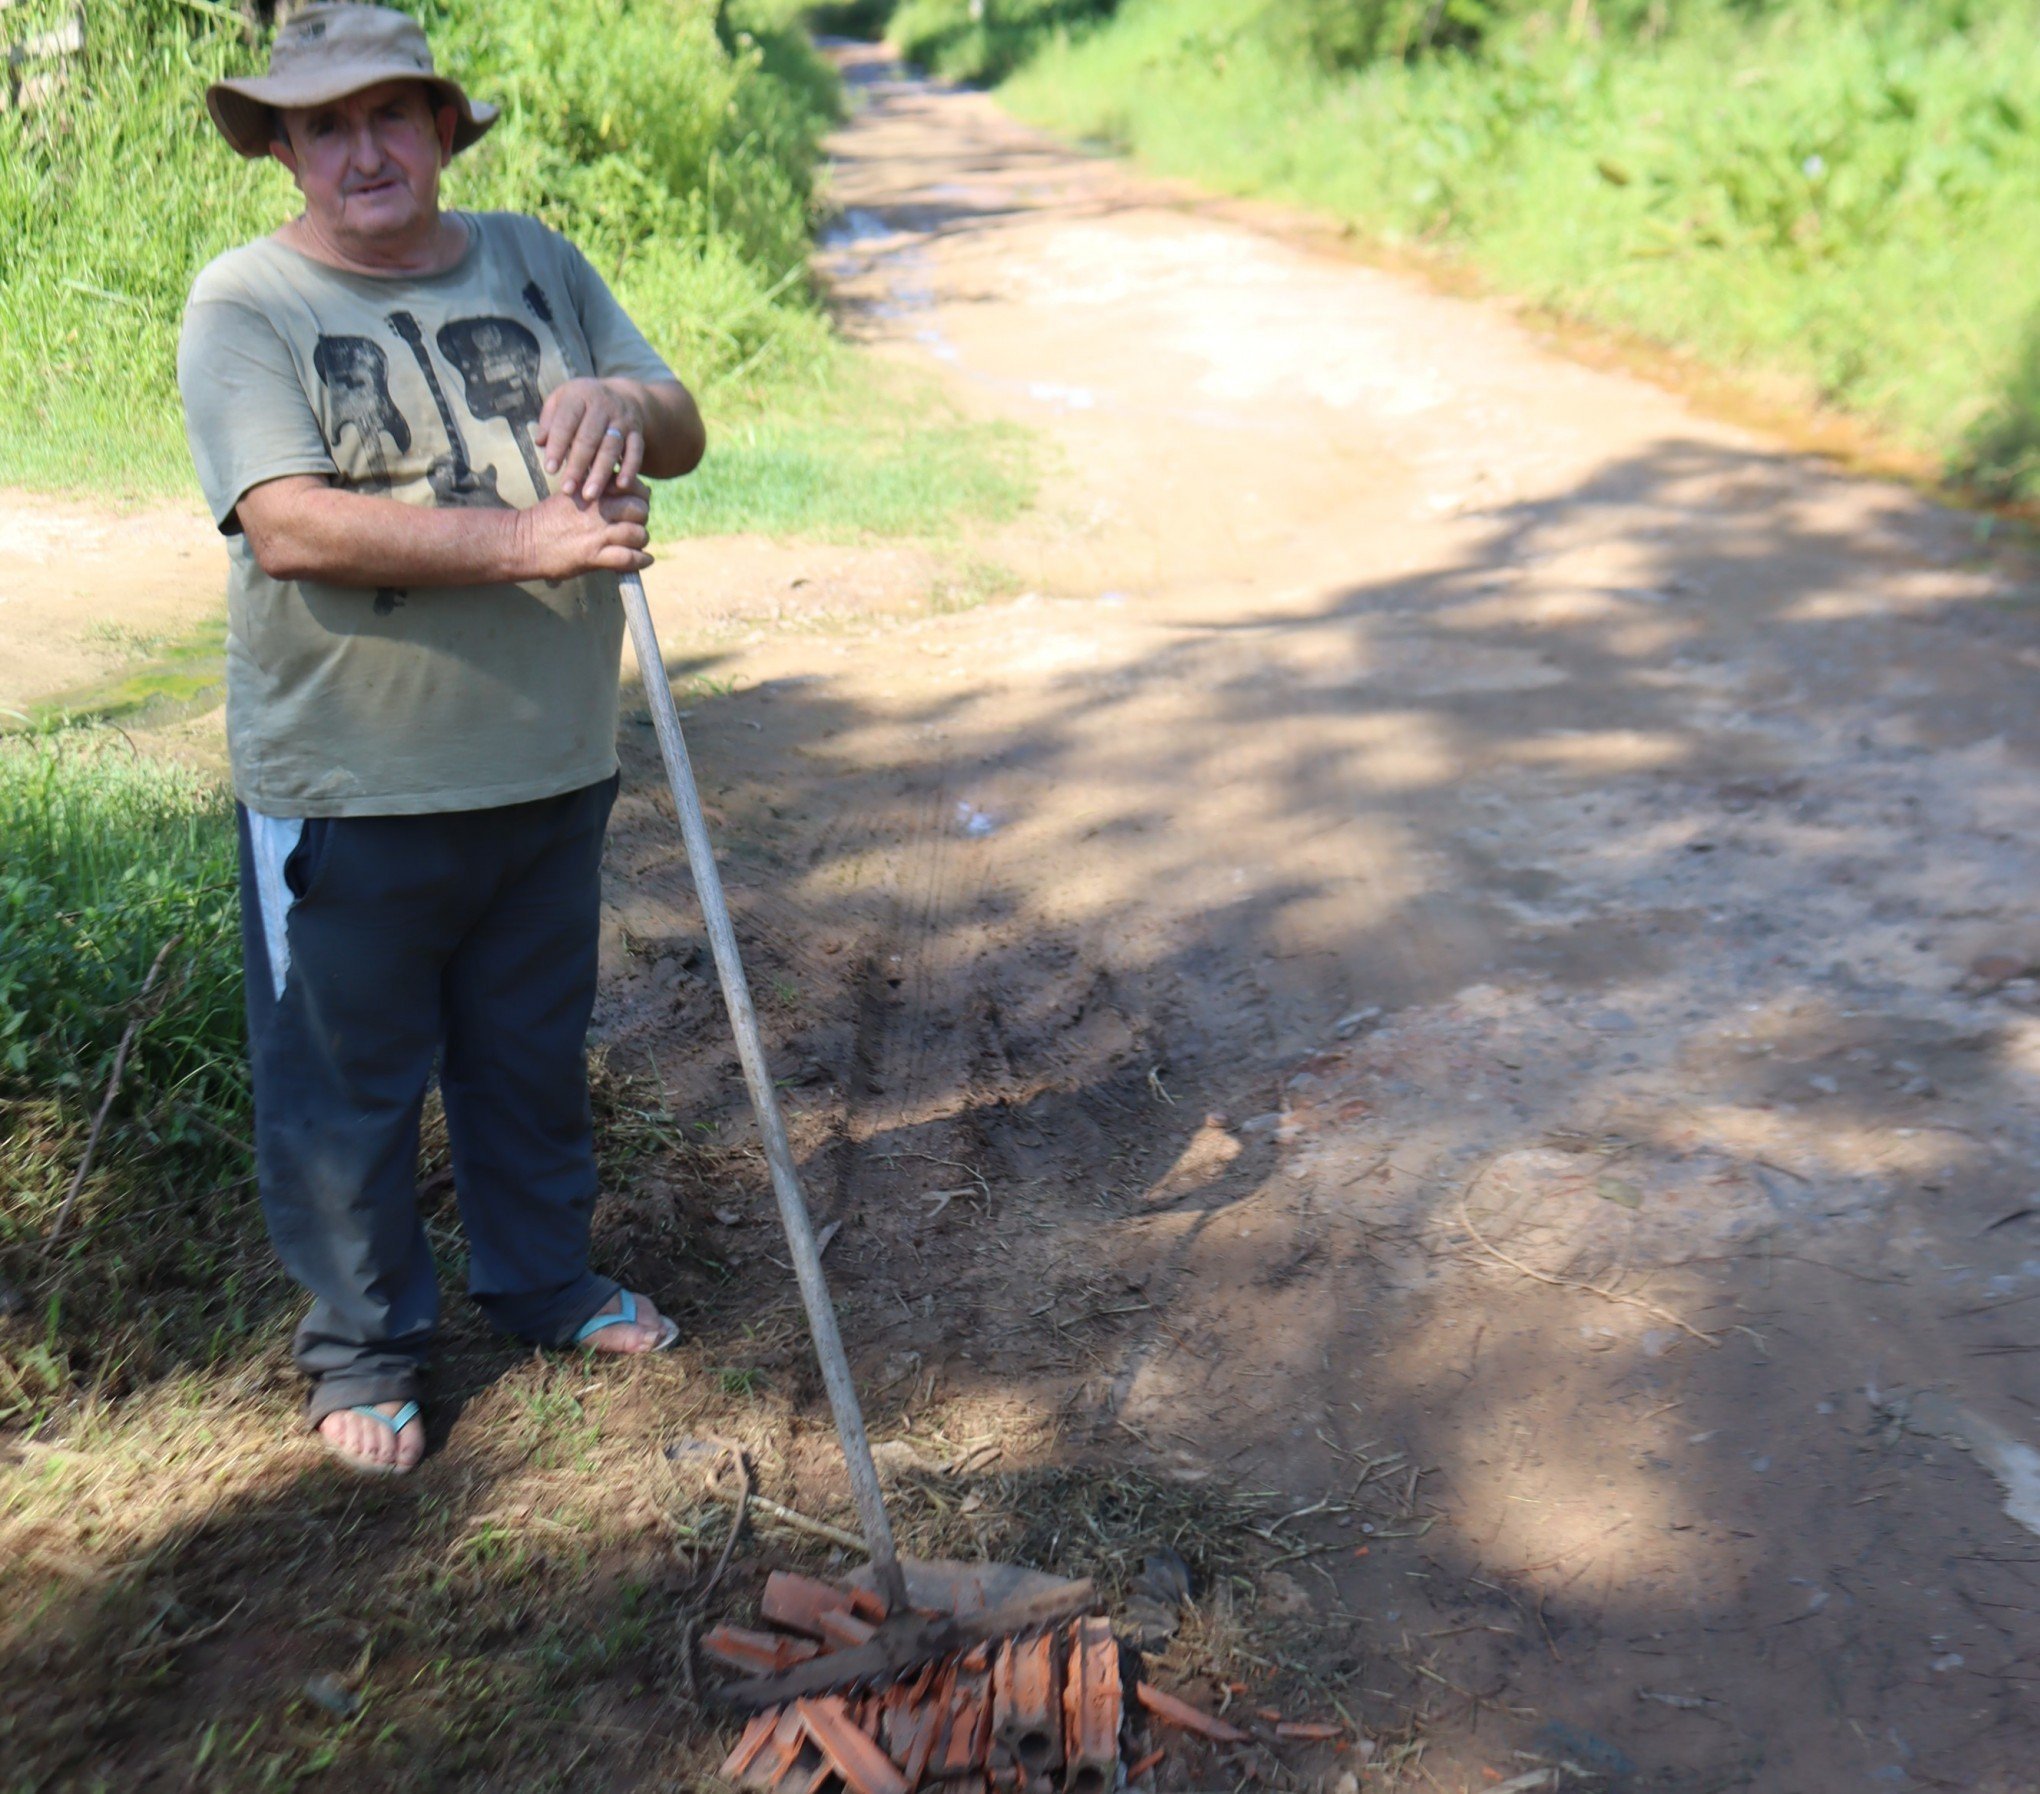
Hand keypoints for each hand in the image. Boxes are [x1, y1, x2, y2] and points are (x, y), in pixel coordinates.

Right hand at [515, 480, 651, 579]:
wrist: (522, 541)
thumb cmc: (547, 519)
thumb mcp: (570, 494)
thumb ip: (595, 490)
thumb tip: (624, 490)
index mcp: (591, 489)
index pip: (631, 485)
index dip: (640, 495)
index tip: (636, 502)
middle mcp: (596, 508)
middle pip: (639, 509)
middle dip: (642, 518)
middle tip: (634, 525)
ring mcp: (596, 532)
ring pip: (638, 533)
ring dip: (640, 540)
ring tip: (636, 544)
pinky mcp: (593, 555)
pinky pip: (629, 558)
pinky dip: (641, 561)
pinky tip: (644, 560)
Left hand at [535, 378, 645, 501]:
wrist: (623, 396)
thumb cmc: (582, 405)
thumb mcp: (562, 400)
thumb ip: (549, 420)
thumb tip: (539, 443)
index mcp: (579, 396)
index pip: (566, 422)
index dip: (557, 446)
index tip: (549, 470)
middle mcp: (603, 405)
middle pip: (589, 438)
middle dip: (577, 466)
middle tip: (567, 490)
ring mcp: (622, 419)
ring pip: (611, 448)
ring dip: (600, 473)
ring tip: (589, 495)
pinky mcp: (637, 433)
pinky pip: (636, 452)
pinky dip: (630, 469)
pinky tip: (622, 486)